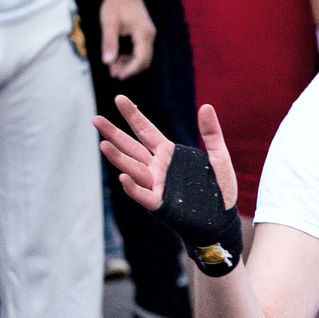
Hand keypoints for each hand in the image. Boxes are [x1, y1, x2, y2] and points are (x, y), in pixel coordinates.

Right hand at [97, 96, 237, 212]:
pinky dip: (133, 187)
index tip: (119, 98)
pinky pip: (143, 195)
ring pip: (133, 169)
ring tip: (103, 144)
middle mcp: (157, 168)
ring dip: (118, 158)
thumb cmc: (219, 189)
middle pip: (131, 147)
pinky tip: (123, 177)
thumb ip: (212, 133)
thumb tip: (207, 107)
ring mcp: (156, 185)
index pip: (145, 130)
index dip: (133, 115)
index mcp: (168, 154)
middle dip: (114, 134)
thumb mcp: (219, 157)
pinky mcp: (160, 204)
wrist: (222, 219)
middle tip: (96, 119)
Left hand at [98, 0, 156, 79]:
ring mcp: (149, 34)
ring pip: (142, 57)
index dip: (129, 70)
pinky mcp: (144, 33)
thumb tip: (107, 62)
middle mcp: (150, 35)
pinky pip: (140, 50)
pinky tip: (118, 57)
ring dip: (129, 64)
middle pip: (144, 61)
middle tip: (113, 73)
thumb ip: (109, 43)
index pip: (141, 58)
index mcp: (144, 33)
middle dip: (129, 69)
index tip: (117, 75)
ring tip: (113, 66)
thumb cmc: (116, 3)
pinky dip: (130, 57)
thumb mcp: (109, 23)